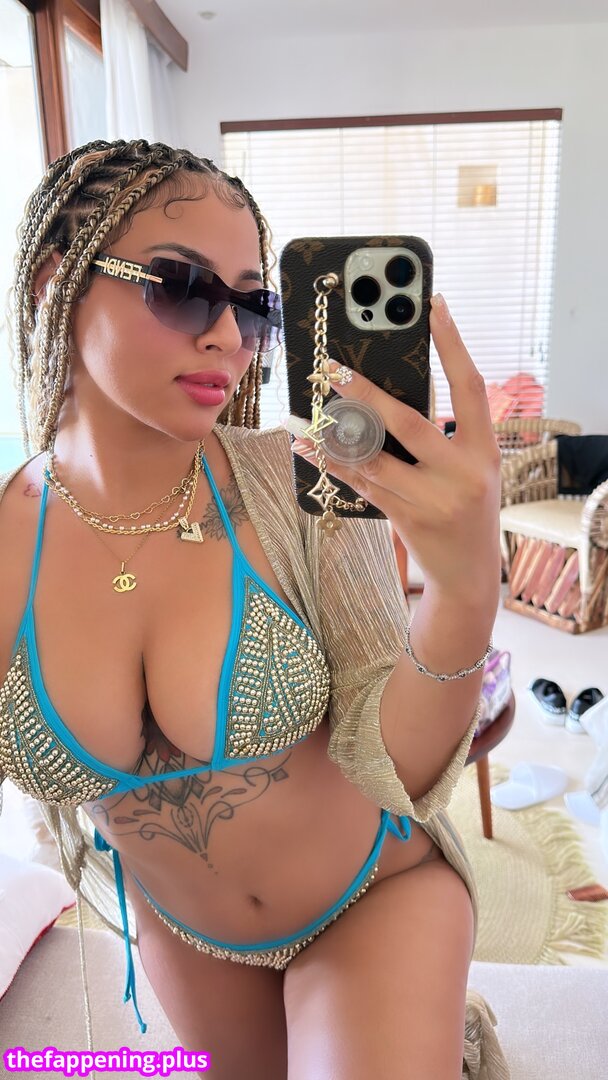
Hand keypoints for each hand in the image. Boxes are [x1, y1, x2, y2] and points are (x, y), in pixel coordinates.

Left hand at [292, 293, 502, 603]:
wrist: (470, 575)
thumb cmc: (467, 509)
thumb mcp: (471, 468)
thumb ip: (445, 434)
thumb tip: (390, 392)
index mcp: (484, 450)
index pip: (470, 385)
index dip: (452, 343)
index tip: (433, 305)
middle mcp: (463, 472)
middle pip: (409, 421)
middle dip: (366, 392)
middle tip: (332, 367)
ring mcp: (435, 499)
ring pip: (376, 457)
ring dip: (337, 433)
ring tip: (308, 412)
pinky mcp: (407, 519)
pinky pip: (363, 484)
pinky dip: (334, 464)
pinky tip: (310, 448)